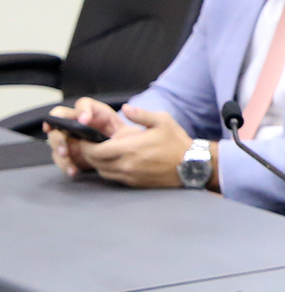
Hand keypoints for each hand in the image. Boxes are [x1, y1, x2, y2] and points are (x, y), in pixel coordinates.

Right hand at [44, 97, 129, 175]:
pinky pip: (61, 158)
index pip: (82, 104)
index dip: (81, 110)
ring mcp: (71, 137)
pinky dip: (65, 164)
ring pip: (55, 139)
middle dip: (59, 132)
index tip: (84, 120)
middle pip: (59, 120)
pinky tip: (73, 170)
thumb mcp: (133, 125)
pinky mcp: (70, 152)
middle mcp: (78, 122)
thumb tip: (128, 109)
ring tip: (67, 157)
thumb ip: (136, 116)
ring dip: (58, 148)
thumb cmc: (129, 136)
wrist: (125, 153)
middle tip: (66, 145)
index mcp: (94, 112)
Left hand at [77, 105, 193, 189]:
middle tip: (90, 144)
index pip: (95, 151)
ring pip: (102, 171)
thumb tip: (125, 108)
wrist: (192, 165)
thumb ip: (141, 114)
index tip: (85, 139)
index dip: (85, 145)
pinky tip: (116, 161)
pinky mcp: (135, 184)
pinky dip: (109, 170)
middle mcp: (126, 165)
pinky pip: (114, 178)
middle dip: (89, 153)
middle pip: (95, 162)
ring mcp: (130, 176)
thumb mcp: (162, 121)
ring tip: (102, 152)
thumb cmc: (176, 142)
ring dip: (98, 163)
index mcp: (130, 149)